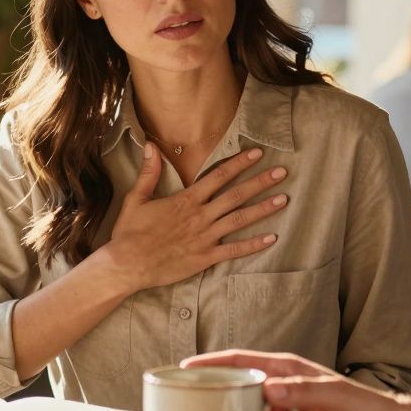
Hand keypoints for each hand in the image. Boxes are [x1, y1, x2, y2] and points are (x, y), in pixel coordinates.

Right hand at [96, 144, 287, 293]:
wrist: (127, 264)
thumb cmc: (130, 232)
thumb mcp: (136, 198)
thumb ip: (149, 172)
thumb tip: (151, 146)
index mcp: (186, 200)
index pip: (218, 176)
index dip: (239, 163)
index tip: (257, 153)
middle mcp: (200, 216)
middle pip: (235, 195)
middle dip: (260, 182)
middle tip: (282, 172)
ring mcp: (204, 237)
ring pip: (239, 220)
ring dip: (263, 209)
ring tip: (284, 199)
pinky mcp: (205, 258)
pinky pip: (234, 251)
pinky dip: (253, 245)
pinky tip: (271, 238)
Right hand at [182, 350, 406, 410]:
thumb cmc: (369, 407)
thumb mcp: (335, 395)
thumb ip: (302, 390)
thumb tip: (269, 389)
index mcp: (288, 371)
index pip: (243, 362)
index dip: (214, 363)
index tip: (186, 368)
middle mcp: (283, 392)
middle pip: (241, 395)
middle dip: (223, 407)